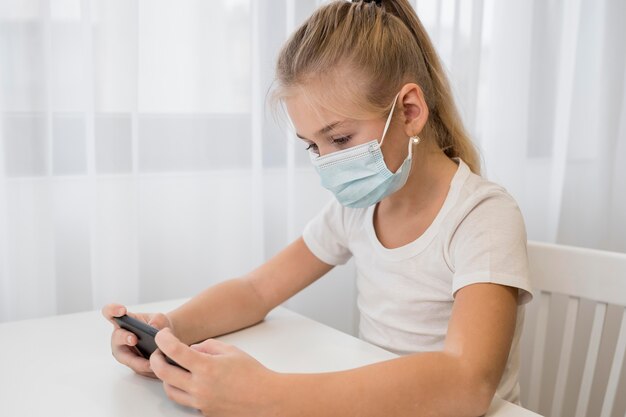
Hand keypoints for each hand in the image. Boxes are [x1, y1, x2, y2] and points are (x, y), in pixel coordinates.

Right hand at [101, 303, 172, 378]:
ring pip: (126, 358)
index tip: (122, 311)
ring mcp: (124, 352)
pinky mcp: (132, 364)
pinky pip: (137, 368)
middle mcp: (120, 337)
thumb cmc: (158, 325)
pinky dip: (146, 369)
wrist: (165, 340)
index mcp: (123, 321)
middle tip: (134, 339)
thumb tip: (153, 327)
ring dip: (137, 361)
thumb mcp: (161, 319)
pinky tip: (157, 368)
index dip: (112, 310)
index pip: (109, 312)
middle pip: (116, 338)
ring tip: (151, 363)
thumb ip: (158, 320)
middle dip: (124, 338)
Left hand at [150, 328, 280, 416]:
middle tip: (159, 353)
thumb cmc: (253, 374)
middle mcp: (200, 387)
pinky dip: (183, 390)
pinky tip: (190, 382)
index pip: (174, 351)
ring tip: (174, 369)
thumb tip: (191, 349)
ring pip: (169, 391)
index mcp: (206, 367)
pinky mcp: (204, 412)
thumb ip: (208, 346)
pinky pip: (185, 401)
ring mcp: (200, 402)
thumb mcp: (231, 351)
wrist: (267, 399)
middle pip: (163, 373)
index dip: (164, 340)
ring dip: (166, 378)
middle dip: (156, 360)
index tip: (162, 334)